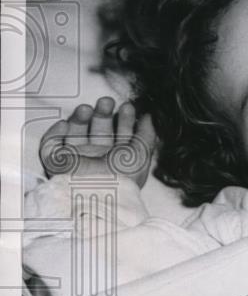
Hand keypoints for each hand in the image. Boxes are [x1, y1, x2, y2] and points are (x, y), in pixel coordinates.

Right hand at [39, 97, 156, 186]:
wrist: (99, 193)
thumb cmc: (123, 176)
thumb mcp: (142, 153)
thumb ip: (147, 134)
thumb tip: (149, 117)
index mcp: (117, 158)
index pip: (119, 134)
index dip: (124, 119)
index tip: (128, 106)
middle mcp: (97, 158)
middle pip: (97, 130)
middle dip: (102, 114)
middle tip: (106, 102)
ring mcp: (77, 160)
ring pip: (75, 133)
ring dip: (79, 118)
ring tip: (86, 109)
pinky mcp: (58, 164)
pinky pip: (51, 145)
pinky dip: (54, 133)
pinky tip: (64, 124)